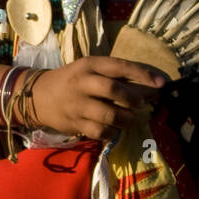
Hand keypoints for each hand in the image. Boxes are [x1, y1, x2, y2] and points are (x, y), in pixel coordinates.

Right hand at [28, 56, 166, 140]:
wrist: (36, 96)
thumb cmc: (71, 80)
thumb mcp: (88, 69)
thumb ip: (114, 75)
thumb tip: (151, 85)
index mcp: (88, 65)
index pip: (119, 67)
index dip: (142, 74)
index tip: (161, 84)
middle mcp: (82, 83)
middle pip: (113, 90)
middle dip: (133, 99)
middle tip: (140, 105)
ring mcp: (77, 105)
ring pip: (109, 114)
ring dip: (126, 119)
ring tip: (129, 119)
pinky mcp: (74, 123)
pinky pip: (100, 131)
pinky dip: (112, 132)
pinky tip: (113, 129)